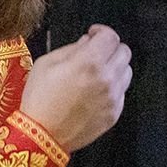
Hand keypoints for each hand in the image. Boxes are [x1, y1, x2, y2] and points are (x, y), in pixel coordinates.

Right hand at [19, 25, 131, 153]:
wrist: (42, 135)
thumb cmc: (39, 99)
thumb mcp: (46, 64)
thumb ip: (71, 49)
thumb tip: (86, 42)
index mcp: (89, 61)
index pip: (111, 36)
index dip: (102, 31)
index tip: (94, 34)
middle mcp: (107, 78)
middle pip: (124, 52)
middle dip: (111, 48)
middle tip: (97, 52)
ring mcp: (113, 98)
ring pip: (127, 72)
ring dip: (115, 67)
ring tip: (97, 72)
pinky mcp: (114, 114)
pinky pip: (121, 93)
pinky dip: (113, 88)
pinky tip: (96, 91)